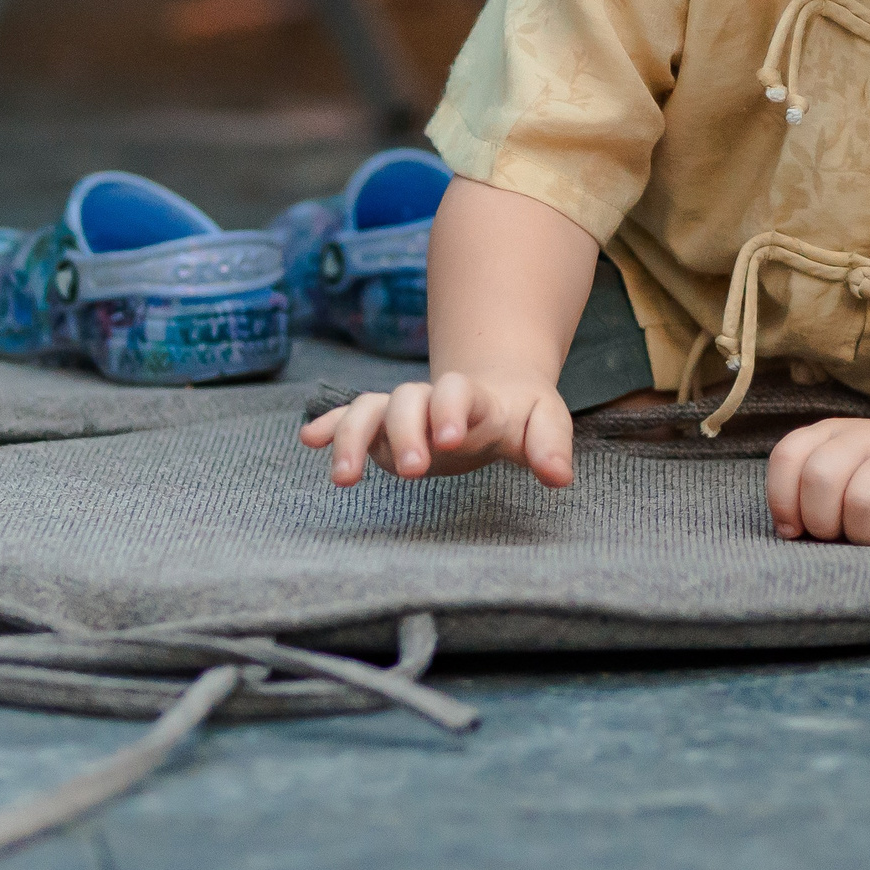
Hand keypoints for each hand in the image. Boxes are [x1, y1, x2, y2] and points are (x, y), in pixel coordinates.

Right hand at [298, 372, 575, 488]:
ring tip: (344, 477)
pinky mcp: (383, 430)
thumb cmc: (523, 414)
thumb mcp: (546, 423)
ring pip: (369, 411)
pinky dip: (330, 427)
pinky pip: (351, 420)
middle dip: (403, 432)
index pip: (455, 393)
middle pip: (406, 402)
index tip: (449, 440)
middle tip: (412, 471)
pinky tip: (310, 439)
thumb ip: (550, 444)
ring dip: (353, 437)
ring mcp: (402, 413)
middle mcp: (430, 400)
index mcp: (472, 396)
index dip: (449, 410)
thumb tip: (559, 476)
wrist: (497, 392)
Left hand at [765, 418, 869, 545]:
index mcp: (832, 432)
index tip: (795, 530)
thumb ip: (807, 494)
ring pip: (863, 499)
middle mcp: (866, 434)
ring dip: (862, 534)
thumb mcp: (840, 479)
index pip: (788, 456)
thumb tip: (789, 531)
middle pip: (821, 476)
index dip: (783, 500)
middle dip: (821, 522)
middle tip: (838, 535)